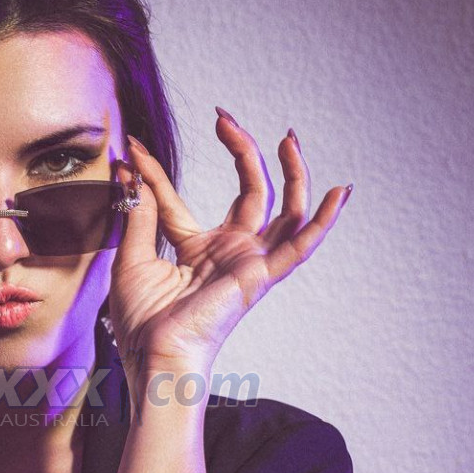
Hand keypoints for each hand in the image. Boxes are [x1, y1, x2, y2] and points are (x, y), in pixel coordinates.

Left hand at [107, 110, 351, 375]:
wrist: (155, 355)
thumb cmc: (142, 322)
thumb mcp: (131, 257)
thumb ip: (138, 213)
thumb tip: (132, 170)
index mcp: (194, 251)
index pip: (176, 200)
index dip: (155, 173)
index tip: (135, 147)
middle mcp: (228, 252)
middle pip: (250, 192)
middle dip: (243, 150)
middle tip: (224, 117)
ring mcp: (248, 262)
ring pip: (286, 210)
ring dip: (292, 172)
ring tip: (288, 137)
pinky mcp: (261, 275)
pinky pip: (302, 246)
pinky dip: (323, 221)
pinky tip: (341, 192)